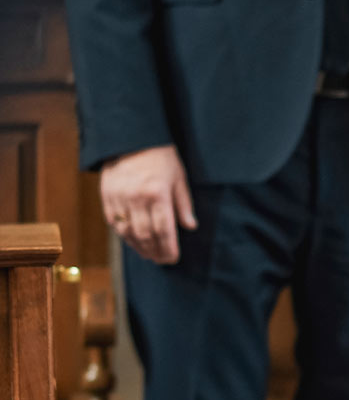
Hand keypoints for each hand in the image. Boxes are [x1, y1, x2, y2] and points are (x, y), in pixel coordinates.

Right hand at [100, 145, 196, 263]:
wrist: (131, 138)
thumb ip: (183, 204)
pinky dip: (124, 235)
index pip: (164, 230)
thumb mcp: (179, 178)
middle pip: (145, 235)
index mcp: (157, 194)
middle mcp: (136, 198)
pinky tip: (133, 242)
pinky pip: (113, 222)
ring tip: (149, 255)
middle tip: (162, 260)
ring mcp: (119, 197)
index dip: (168, 248)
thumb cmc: (160, 158)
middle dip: (155, 251)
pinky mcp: (106, 196)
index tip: (173, 258)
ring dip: (138, 247)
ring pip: (127, 231)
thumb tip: (190, 226)